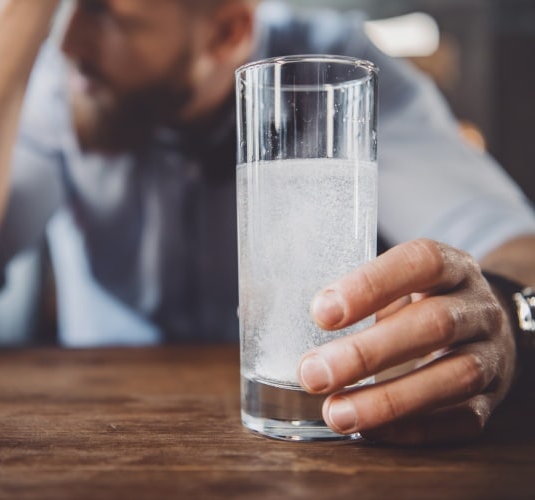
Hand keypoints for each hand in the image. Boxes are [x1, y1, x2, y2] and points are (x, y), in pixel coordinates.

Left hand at [297, 239, 516, 444]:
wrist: (484, 326)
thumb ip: (352, 296)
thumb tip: (262, 317)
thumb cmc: (420, 302)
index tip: (320, 312)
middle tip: (312, 374)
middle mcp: (477, 307)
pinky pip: (463, 418)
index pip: (420, 262)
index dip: (371, 285)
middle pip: (434, 324)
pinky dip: (414, 428)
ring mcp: (491, 353)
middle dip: (368, 353)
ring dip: (388, 400)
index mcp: (450, 267)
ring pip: (453, 376)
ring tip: (335, 414)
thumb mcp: (398, 283)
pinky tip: (370, 432)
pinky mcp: (493, 397)